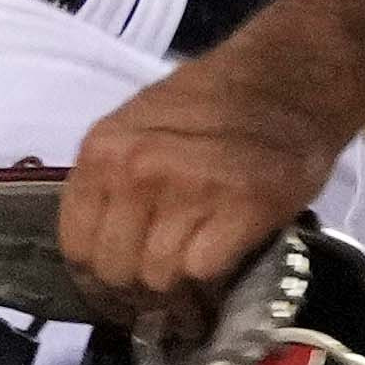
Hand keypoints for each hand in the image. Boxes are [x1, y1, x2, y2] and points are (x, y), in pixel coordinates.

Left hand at [57, 37, 351, 330]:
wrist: (288, 80)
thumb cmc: (213, 104)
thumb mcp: (139, 128)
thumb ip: (113, 182)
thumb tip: (101, 253)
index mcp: (104, 150)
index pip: (76, 248)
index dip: (99, 274)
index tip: (123, 280)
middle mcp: (138, 170)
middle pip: (116, 271)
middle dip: (140, 284)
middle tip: (166, 276)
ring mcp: (188, 190)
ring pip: (159, 278)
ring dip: (179, 283)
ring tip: (199, 265)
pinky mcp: (240, 209)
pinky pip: (203, 272)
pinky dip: (214, 277)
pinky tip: (224, 259)